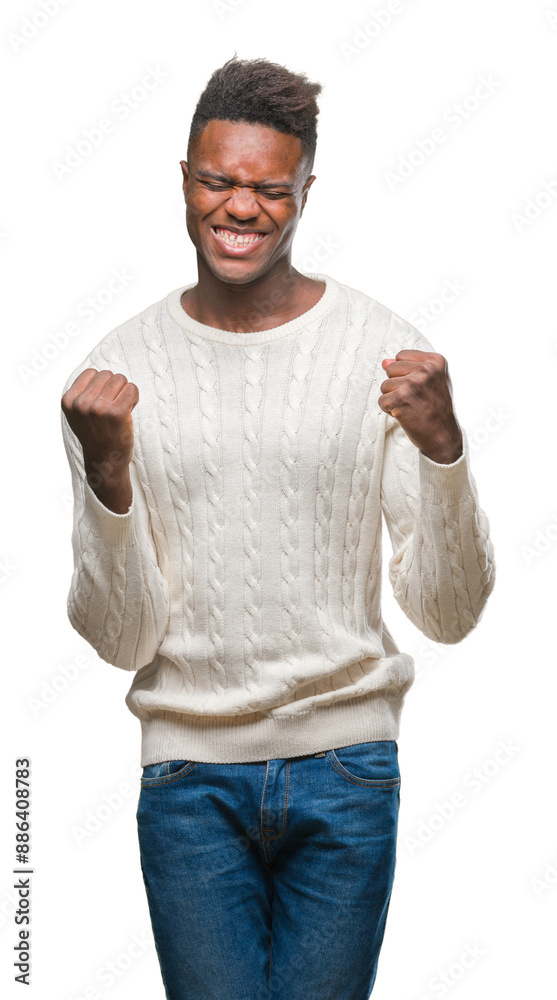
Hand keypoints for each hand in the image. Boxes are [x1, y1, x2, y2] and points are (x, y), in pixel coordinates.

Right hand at [61, 368, 138, 490]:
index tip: (102, 400)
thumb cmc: (95, 434)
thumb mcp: (77, 414)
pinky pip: (132, 389)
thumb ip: (81, 393)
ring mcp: (98, 408)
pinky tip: (129, 411)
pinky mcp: (117, 413)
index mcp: (68, 401)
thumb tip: (97, 371)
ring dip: (125, 392)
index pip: (91, 373)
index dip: (101, 384)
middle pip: (107, 374)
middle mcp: (81, 404)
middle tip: (114, 406)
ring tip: (121, 409)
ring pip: (120, 379)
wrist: (105, 461)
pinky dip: (134, 397)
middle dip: (115, 387)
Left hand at [379, 350, 462, 463]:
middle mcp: (425, 370)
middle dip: (396, 385)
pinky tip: (404, 414)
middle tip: (414, 398)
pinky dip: (389, 410)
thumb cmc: (436, 408)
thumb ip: (408, 367)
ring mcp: (413, 384)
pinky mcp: (401, 399)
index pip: (401, 356)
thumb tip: (384, 362)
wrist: (442, 435)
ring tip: (410, 406)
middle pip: (390, 369)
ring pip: (384, 385)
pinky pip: (381, 401)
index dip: (404, 373)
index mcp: (435, 361)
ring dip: (393, 399)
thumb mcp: (429, 382)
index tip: (419, 386)